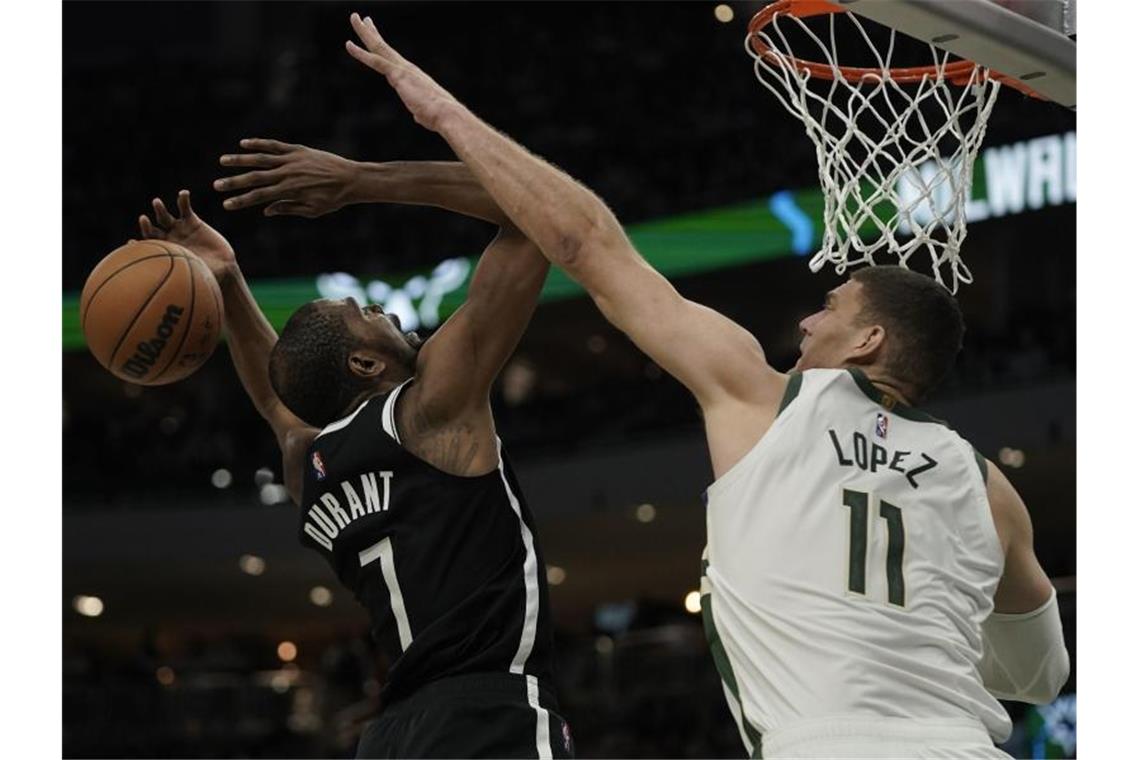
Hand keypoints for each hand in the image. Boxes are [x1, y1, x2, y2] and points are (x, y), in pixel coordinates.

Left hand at [138, 190, 235, 280]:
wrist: (223, 267)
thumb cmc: (208, 276)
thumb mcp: (198, 277)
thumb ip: (190, 279)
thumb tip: (180, 291)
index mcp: (166, 254)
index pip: (147, 249)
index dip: (138, 246)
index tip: (133, 243)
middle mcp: (168, 239)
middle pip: (152, 230)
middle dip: (146, 225)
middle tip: (143, 220)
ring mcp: (179, 229)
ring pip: (164, 217)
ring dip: (159, 209)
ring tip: (156, 203)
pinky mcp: (192, 221)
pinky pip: (185, 208)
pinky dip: (183, 200)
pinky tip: (183, 194)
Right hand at [215, 139, 358, 216]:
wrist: (352, 179)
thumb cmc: (333, 199)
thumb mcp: (312, 210)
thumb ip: (288, 208)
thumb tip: (265, 210)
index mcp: (290, 191)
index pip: (259, 197)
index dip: (241, 200)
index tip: (226, 204)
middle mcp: (288, 174)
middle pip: (255, 178)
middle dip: (234, 182)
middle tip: (216, 185)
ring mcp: (292, 160)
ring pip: (261, 158)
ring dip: (240, 160)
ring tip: (223, 161)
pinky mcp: (298, 150)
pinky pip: (275, 146)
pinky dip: (259, 144)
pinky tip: (244, 143)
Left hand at [345, 13, 462, 131]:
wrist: (447, 115)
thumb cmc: (438, 117)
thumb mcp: (424, 113)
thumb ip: (418, 111)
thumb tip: (418, 116)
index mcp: (411, 76)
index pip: (391, 58)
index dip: (380, 46)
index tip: (373, 33)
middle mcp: (406, 68)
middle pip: (383, 47)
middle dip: (371, 32)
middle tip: (361, 18)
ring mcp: (402, 69)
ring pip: (379, 47)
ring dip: (365, 32)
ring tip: (354, 17)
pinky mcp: (398, 75)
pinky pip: (376, 61)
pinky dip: (361, 53)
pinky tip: (349, 45)